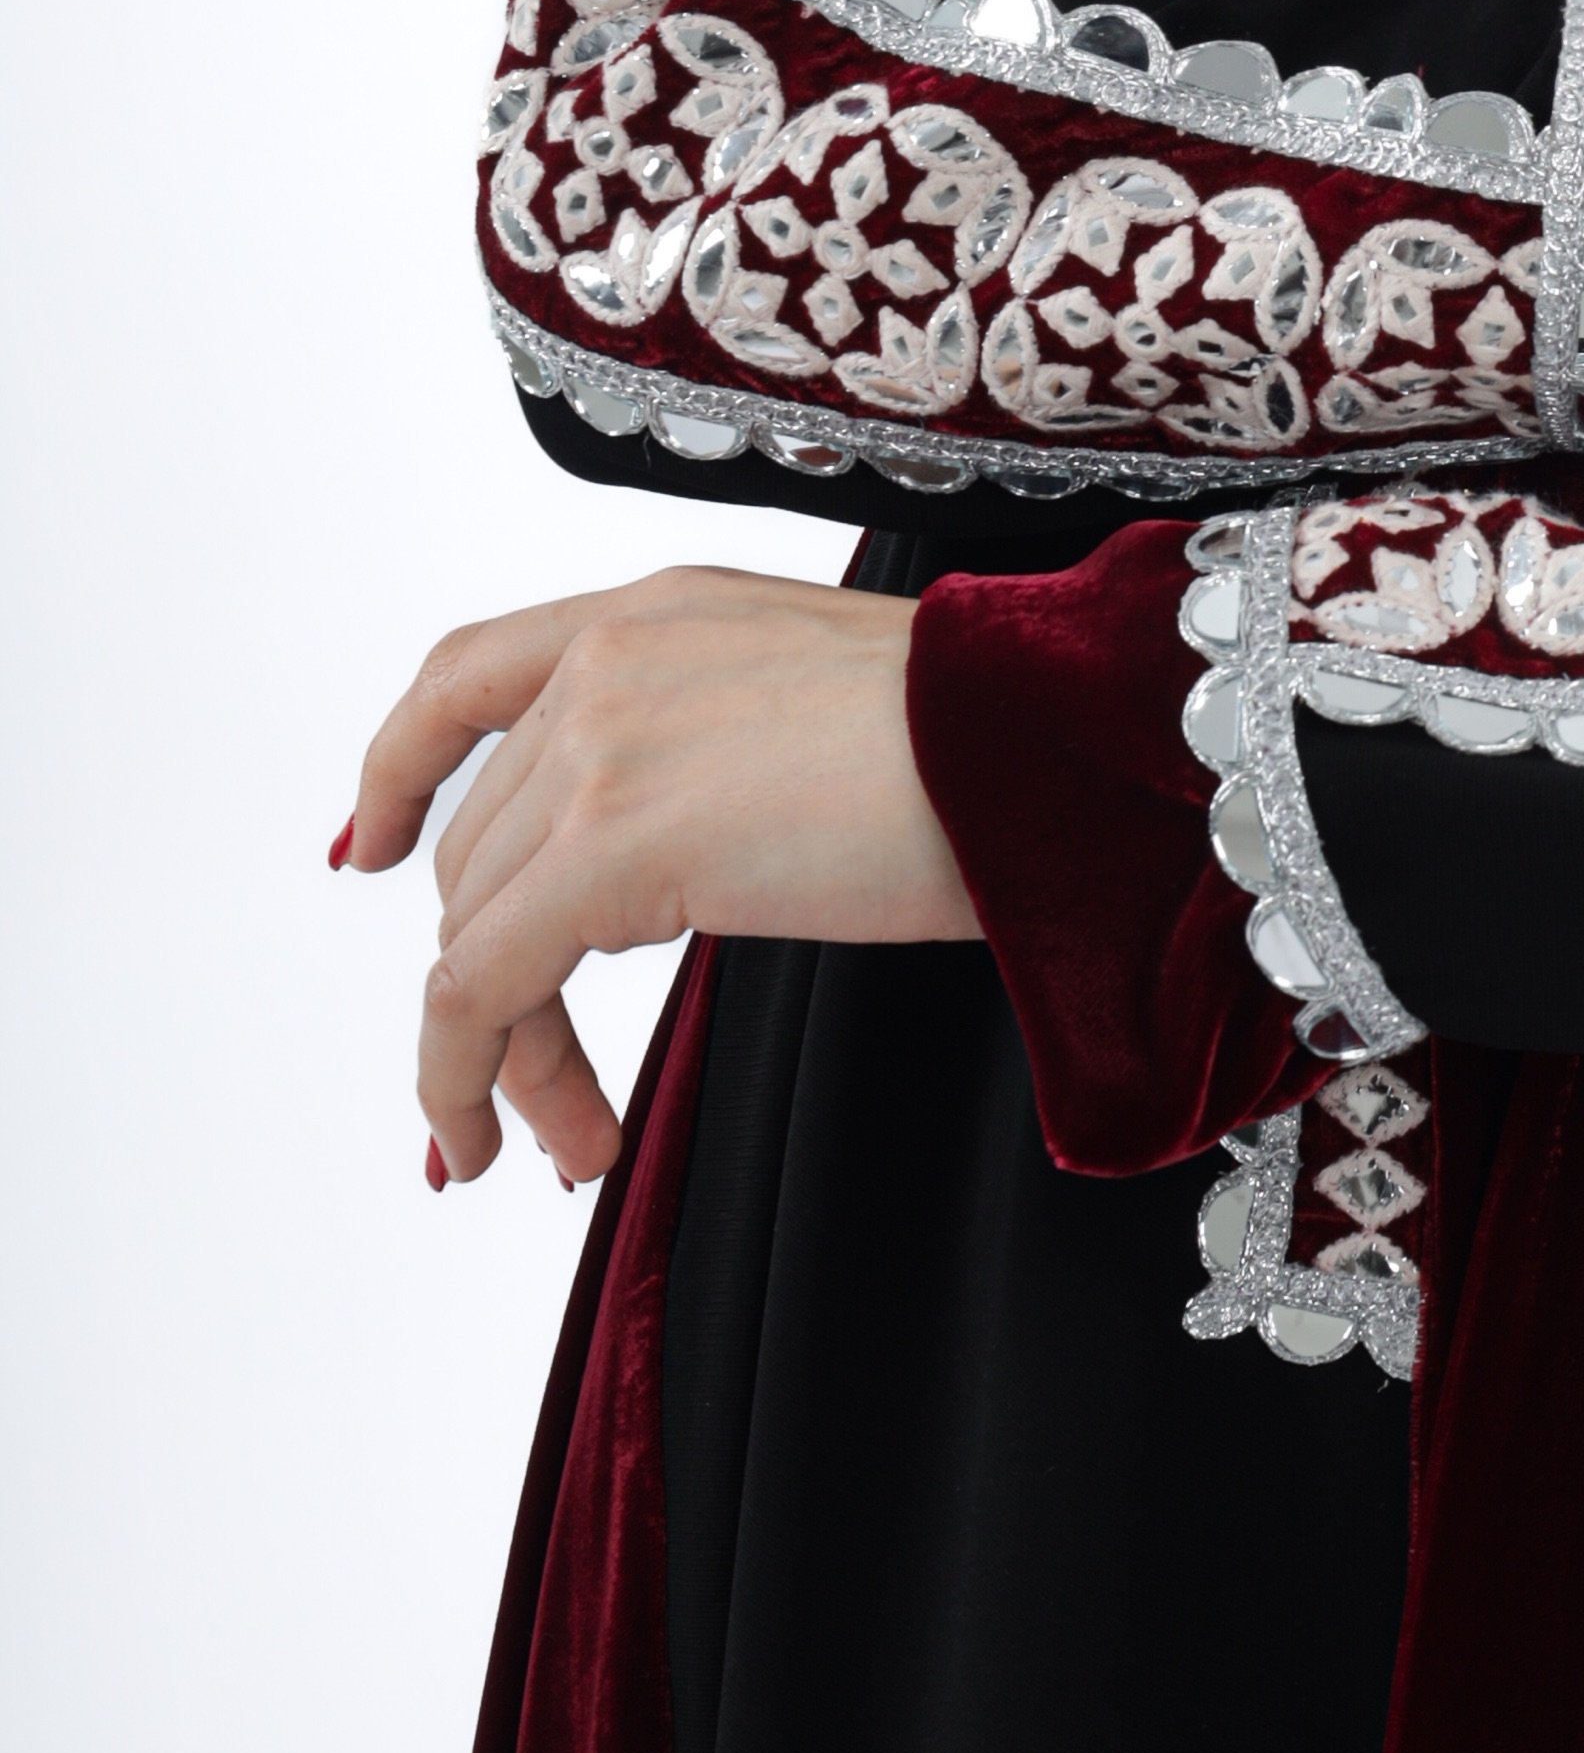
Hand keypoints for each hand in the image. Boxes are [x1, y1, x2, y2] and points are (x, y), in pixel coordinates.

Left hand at [340, 569, 975, 1187]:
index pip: (468, 675)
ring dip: (507, 1054)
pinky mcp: (606, 847)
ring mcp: (600, 746)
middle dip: (499, 981)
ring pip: (475, 928)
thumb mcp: (823, 709)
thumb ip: (725, 751)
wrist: (1046, 743)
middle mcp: (608, 662)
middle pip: (482, 847)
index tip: (367, 849)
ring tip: (574, 1138)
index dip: (399, 768)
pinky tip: (499, 1138)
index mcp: (662, 613)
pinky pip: (476, 987)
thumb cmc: (996, 741)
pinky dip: (463, 1076)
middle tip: (558, 1099)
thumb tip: (682, 862)